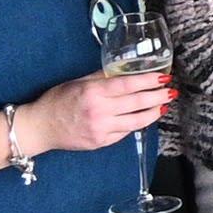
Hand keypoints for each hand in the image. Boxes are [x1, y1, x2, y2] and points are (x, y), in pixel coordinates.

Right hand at [19, 64, 170, 154]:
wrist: (41, 127)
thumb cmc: (57, 101)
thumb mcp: (78, 82)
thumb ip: (102, 77)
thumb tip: (126, 70)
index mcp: (94, 92)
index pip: (129, 85)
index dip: (149, 81)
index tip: (164, 77)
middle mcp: (100, 111)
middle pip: (138, 102)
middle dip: (158, 96)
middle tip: (171, 91)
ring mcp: (102, 129)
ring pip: (137, 121)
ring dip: (153, 112)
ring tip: (163, 105)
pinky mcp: (102, 142)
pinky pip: (126, 132)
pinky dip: (136, 123)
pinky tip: (144, 116)